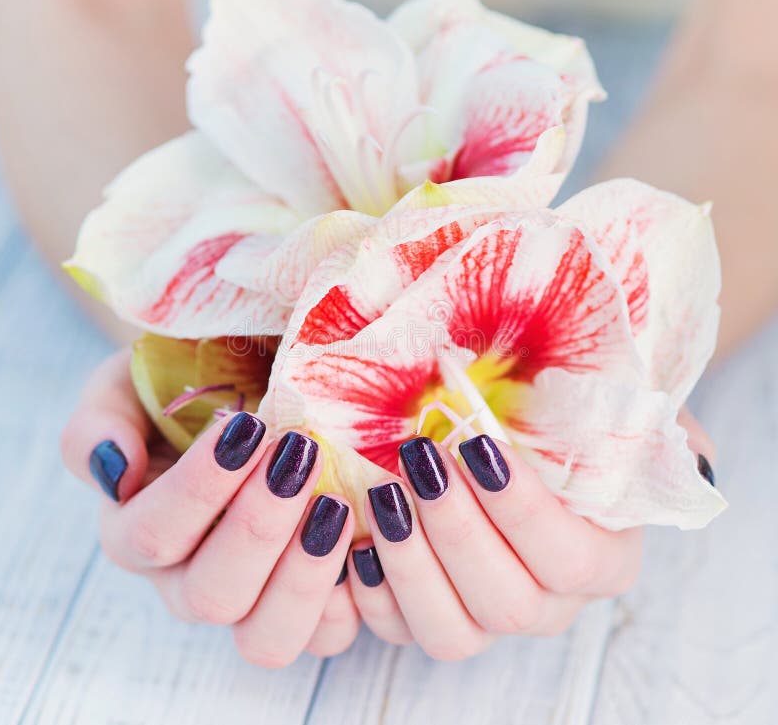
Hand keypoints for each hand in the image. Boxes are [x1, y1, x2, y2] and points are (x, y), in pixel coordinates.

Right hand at [61, 349, 358, 666]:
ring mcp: (250, 600)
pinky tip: (365, 533)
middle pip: (211, 596)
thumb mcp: (133, 382)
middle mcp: (187, 579)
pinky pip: (328, 634)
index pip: (150, 537)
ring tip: (335, 502)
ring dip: (305, 573)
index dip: (198, 488)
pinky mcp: (308, 605)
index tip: (248, 426)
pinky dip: (352, 594)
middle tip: (300, 454)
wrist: (252, 385)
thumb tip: (114, 472)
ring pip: (266, 638)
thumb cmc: (193, 382)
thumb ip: (103, 422)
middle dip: (259, 526)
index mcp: (137, 530)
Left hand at [348, 411, 714, 660]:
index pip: (568, 556)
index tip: (477, 444)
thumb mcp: (596, 409)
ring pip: (451, 633)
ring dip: (410, 566)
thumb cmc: (553, 420)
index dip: (521, 508)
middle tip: (418, 458)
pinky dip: (373, 596)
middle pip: (506, 602)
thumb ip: (632, 423)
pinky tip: (357, 543)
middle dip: (456, 530)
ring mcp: (486, 616)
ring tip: (383, 495)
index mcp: (601, 557)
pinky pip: (398, 632)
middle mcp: (548, 602)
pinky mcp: (431, 614)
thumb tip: (684, 447)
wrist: (510, 438)